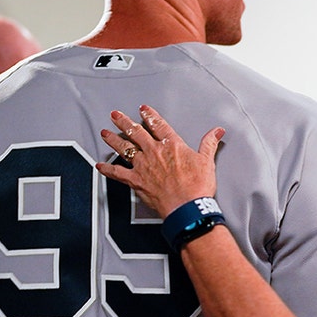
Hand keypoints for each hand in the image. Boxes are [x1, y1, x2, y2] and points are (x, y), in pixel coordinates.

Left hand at [96, 105, 223, 216]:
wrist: (187, 207)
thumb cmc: (197, 187)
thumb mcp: (207, 161)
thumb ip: (209, 144)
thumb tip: (217, 132)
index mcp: (171, 145)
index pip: (158, 125)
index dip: (150, 115)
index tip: (143, 109)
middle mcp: (154, 152)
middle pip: (136, 132)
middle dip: (124, 122)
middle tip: (115, 115)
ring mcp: (143, 166)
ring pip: (124, 148)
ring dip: (113, 139)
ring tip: (105, 132)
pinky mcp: (136, 181)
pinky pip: (118, 174)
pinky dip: (108, 170)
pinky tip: (100, 165)